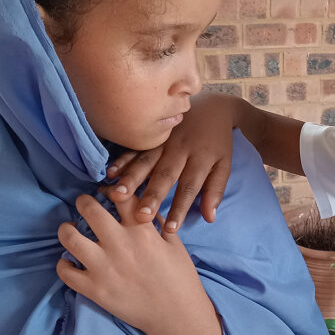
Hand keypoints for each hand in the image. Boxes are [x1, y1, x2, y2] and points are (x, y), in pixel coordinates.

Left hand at [57, 193, 205, 334]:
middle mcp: (119, 245)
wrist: (177, 317)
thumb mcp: (175, 245)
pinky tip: (70, 261)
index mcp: (142, 231)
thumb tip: (143, 209)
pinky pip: (65, 272)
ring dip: (66, 230)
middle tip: (83, 204)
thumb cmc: (180, 279)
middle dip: (83, 201)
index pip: (121, 196)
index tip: (109, 193)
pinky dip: (63, 264)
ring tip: (70, 230)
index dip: (113, 190)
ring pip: (69, 238)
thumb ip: (159, 224)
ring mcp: (103, 268)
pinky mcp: (94, 290)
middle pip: (90, 210)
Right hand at [105, 90, 236, 234]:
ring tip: (119, 195)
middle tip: (141, 216)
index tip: (170, 229)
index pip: (189, 187)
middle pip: (165, 175)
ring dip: (131, 179)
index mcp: (201, 159)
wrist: (213, 105)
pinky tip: (110, 173)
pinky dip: (122, 160)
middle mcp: (180, 150)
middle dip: (152, 196)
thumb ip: (215, 190)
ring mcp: (164, 141)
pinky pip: (135, 148)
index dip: (180, 208)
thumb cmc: (217, 142)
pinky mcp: (152, 134)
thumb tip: (209, 218)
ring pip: (146, 161)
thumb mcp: (224, 164)